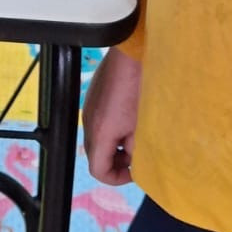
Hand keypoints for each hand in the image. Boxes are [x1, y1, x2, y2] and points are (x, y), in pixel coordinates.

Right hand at [81, 46, 141, 185]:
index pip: (98, 170)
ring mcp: (89, 107)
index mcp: (99, 133)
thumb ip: (137, 149)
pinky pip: (98, 122)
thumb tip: (136, 161)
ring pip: (97, 139)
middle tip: (137, 156)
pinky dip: (112, 129)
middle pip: (95, 156)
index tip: (134, 172)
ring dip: (115, 145)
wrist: (132, 53)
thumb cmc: (140, 87)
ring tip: (136, 136)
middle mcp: (88, 122)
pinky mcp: (93, 96)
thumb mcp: (143, 126)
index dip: (117, 178)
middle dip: (116, 161)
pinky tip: (130, 118)